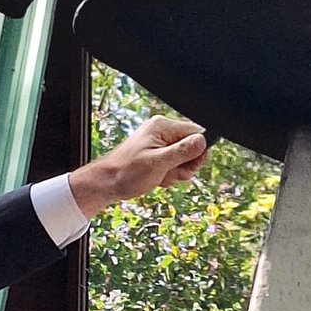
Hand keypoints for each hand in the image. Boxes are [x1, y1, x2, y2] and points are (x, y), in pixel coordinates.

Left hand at [67, 116, 208, 216]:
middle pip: (192, 147)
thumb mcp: (158, 163)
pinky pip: (174, 163)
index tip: (187, 166)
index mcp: (162, 127)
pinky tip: (158, 177)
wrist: (107, 183)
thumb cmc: (126, 173)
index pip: (197, 133)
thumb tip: (203, 141)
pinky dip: (169, 174)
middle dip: (185, 165)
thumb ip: (182, 152)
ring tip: (160, 176)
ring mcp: (159, 142)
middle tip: (170, 173)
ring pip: (184, 158)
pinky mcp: (157, 153)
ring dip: (176, 172)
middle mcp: (162, 131)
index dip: (197, 153)